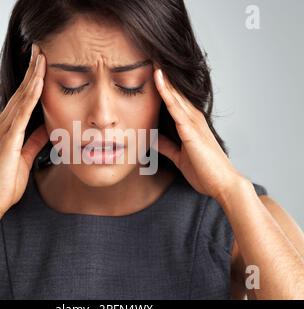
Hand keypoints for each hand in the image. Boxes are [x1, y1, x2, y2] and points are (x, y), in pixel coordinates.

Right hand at [0, 43, 48, 218]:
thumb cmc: (6, 182)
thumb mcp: (25, 157)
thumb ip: (34, 141)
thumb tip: (47, 127)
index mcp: (7, 129)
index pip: (23, 100)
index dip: (32, 81)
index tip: (42, 65)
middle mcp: (2, 125)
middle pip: (21, 93)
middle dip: (32, 70)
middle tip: (41, 50)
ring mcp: (3, 131)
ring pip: (21, 98)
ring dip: (33, 77)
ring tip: (42, 57)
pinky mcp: (7, 139)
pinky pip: (21, 113)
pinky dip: (31, 96)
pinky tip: (39, 82)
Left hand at [152, 66, 244, 199]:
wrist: (222, 185)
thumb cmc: (205, 171)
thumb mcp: (180, 157)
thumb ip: (168, 146)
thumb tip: (153, 139)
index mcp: (191, 125)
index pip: (174, 101)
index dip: (164, 87)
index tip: (151, 72)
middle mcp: (193, 120)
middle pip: (175, 93)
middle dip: (163, 76)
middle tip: (151, 57)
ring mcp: (193, 123)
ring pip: (175, 95)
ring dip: (163, 77)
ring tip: (153, 59)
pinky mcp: (191, 131)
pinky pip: (176, 107)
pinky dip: (166, 93)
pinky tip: (159, 79)